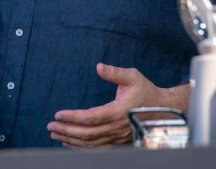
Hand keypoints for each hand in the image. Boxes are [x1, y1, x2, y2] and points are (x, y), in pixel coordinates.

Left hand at [46, 63, 174, 147]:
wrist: (165, 109)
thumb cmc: (146, 91)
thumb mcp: (133, 76)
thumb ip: (115, 72)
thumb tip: (99, 67)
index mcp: (119, 111)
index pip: (91, 117)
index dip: (73, 117)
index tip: (58, 114)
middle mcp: (117, 127)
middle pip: (87, 134)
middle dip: (66, 131)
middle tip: (50, 126)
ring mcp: (119, 136)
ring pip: (91, 144)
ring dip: (71, 140)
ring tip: (55, 134)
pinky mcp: (119, 140)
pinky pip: (98, 148)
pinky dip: (82, 147)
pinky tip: (70, 143)